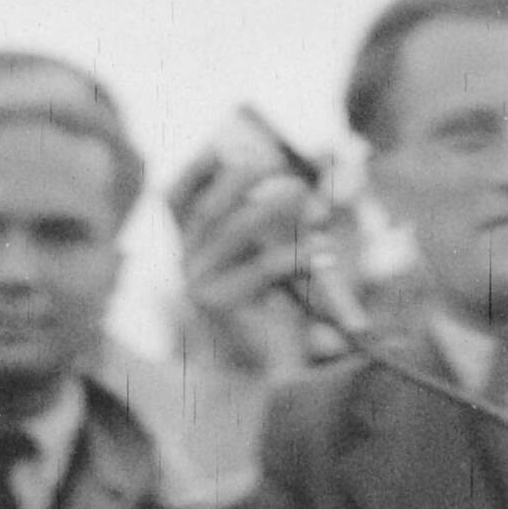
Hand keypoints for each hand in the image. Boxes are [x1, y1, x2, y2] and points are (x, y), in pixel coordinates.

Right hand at [168, 146, 324, 382]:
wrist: (264, 367)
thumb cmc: (277, 298)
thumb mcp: (283, 247)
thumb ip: (298, 204)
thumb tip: (331, 153)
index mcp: (190, 241)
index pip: (176, 196)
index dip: (197, 167)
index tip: (225, 141)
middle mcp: (186, 259)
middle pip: (211, 204)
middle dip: (248, 179)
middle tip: (286, 172)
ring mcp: (197, 282)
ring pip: (237, 227)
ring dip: (280, 208)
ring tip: (316, 211)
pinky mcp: (217, 305)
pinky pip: (262, 266)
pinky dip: (298, 253)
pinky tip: (321, 251)